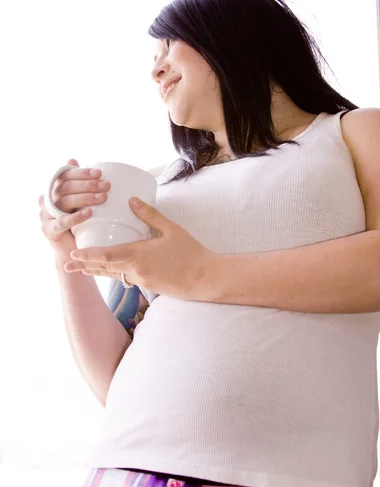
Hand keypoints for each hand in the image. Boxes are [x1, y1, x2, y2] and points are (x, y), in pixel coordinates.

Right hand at [39, 158, 110, 259]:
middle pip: (65, 187)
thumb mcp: (82, 202)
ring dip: (85, 198)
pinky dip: (75, 217)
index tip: (99, 173)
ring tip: (103, 198)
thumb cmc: (80, 224)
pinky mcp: (48, 230)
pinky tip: (89, 213)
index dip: (81, 173)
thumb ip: (80, 184)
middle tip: (106, 185)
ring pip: (64, 201)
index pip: (65, 175)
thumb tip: (72, 159)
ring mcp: (45, 215)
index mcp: (54, 190)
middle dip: (87, 185)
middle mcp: (46, 200)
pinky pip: (61, 222)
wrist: (73, 251)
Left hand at [63, 197, 217, 300]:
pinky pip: (125, 279)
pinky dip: (112, 274)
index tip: (73, 254)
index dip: (87, 255)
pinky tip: (107, 271)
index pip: (106, 256)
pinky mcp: (148, 286)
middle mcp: (136, 270)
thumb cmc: (191, 252)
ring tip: (80, 270)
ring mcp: (141, 280)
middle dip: (84, 266)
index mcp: (139, 255)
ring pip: (113, 275)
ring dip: (95, 272)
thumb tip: (131, 199)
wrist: (205, 278)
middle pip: (104, 268)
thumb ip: (150, 215)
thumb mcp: (171, 229)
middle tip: (66, 265)